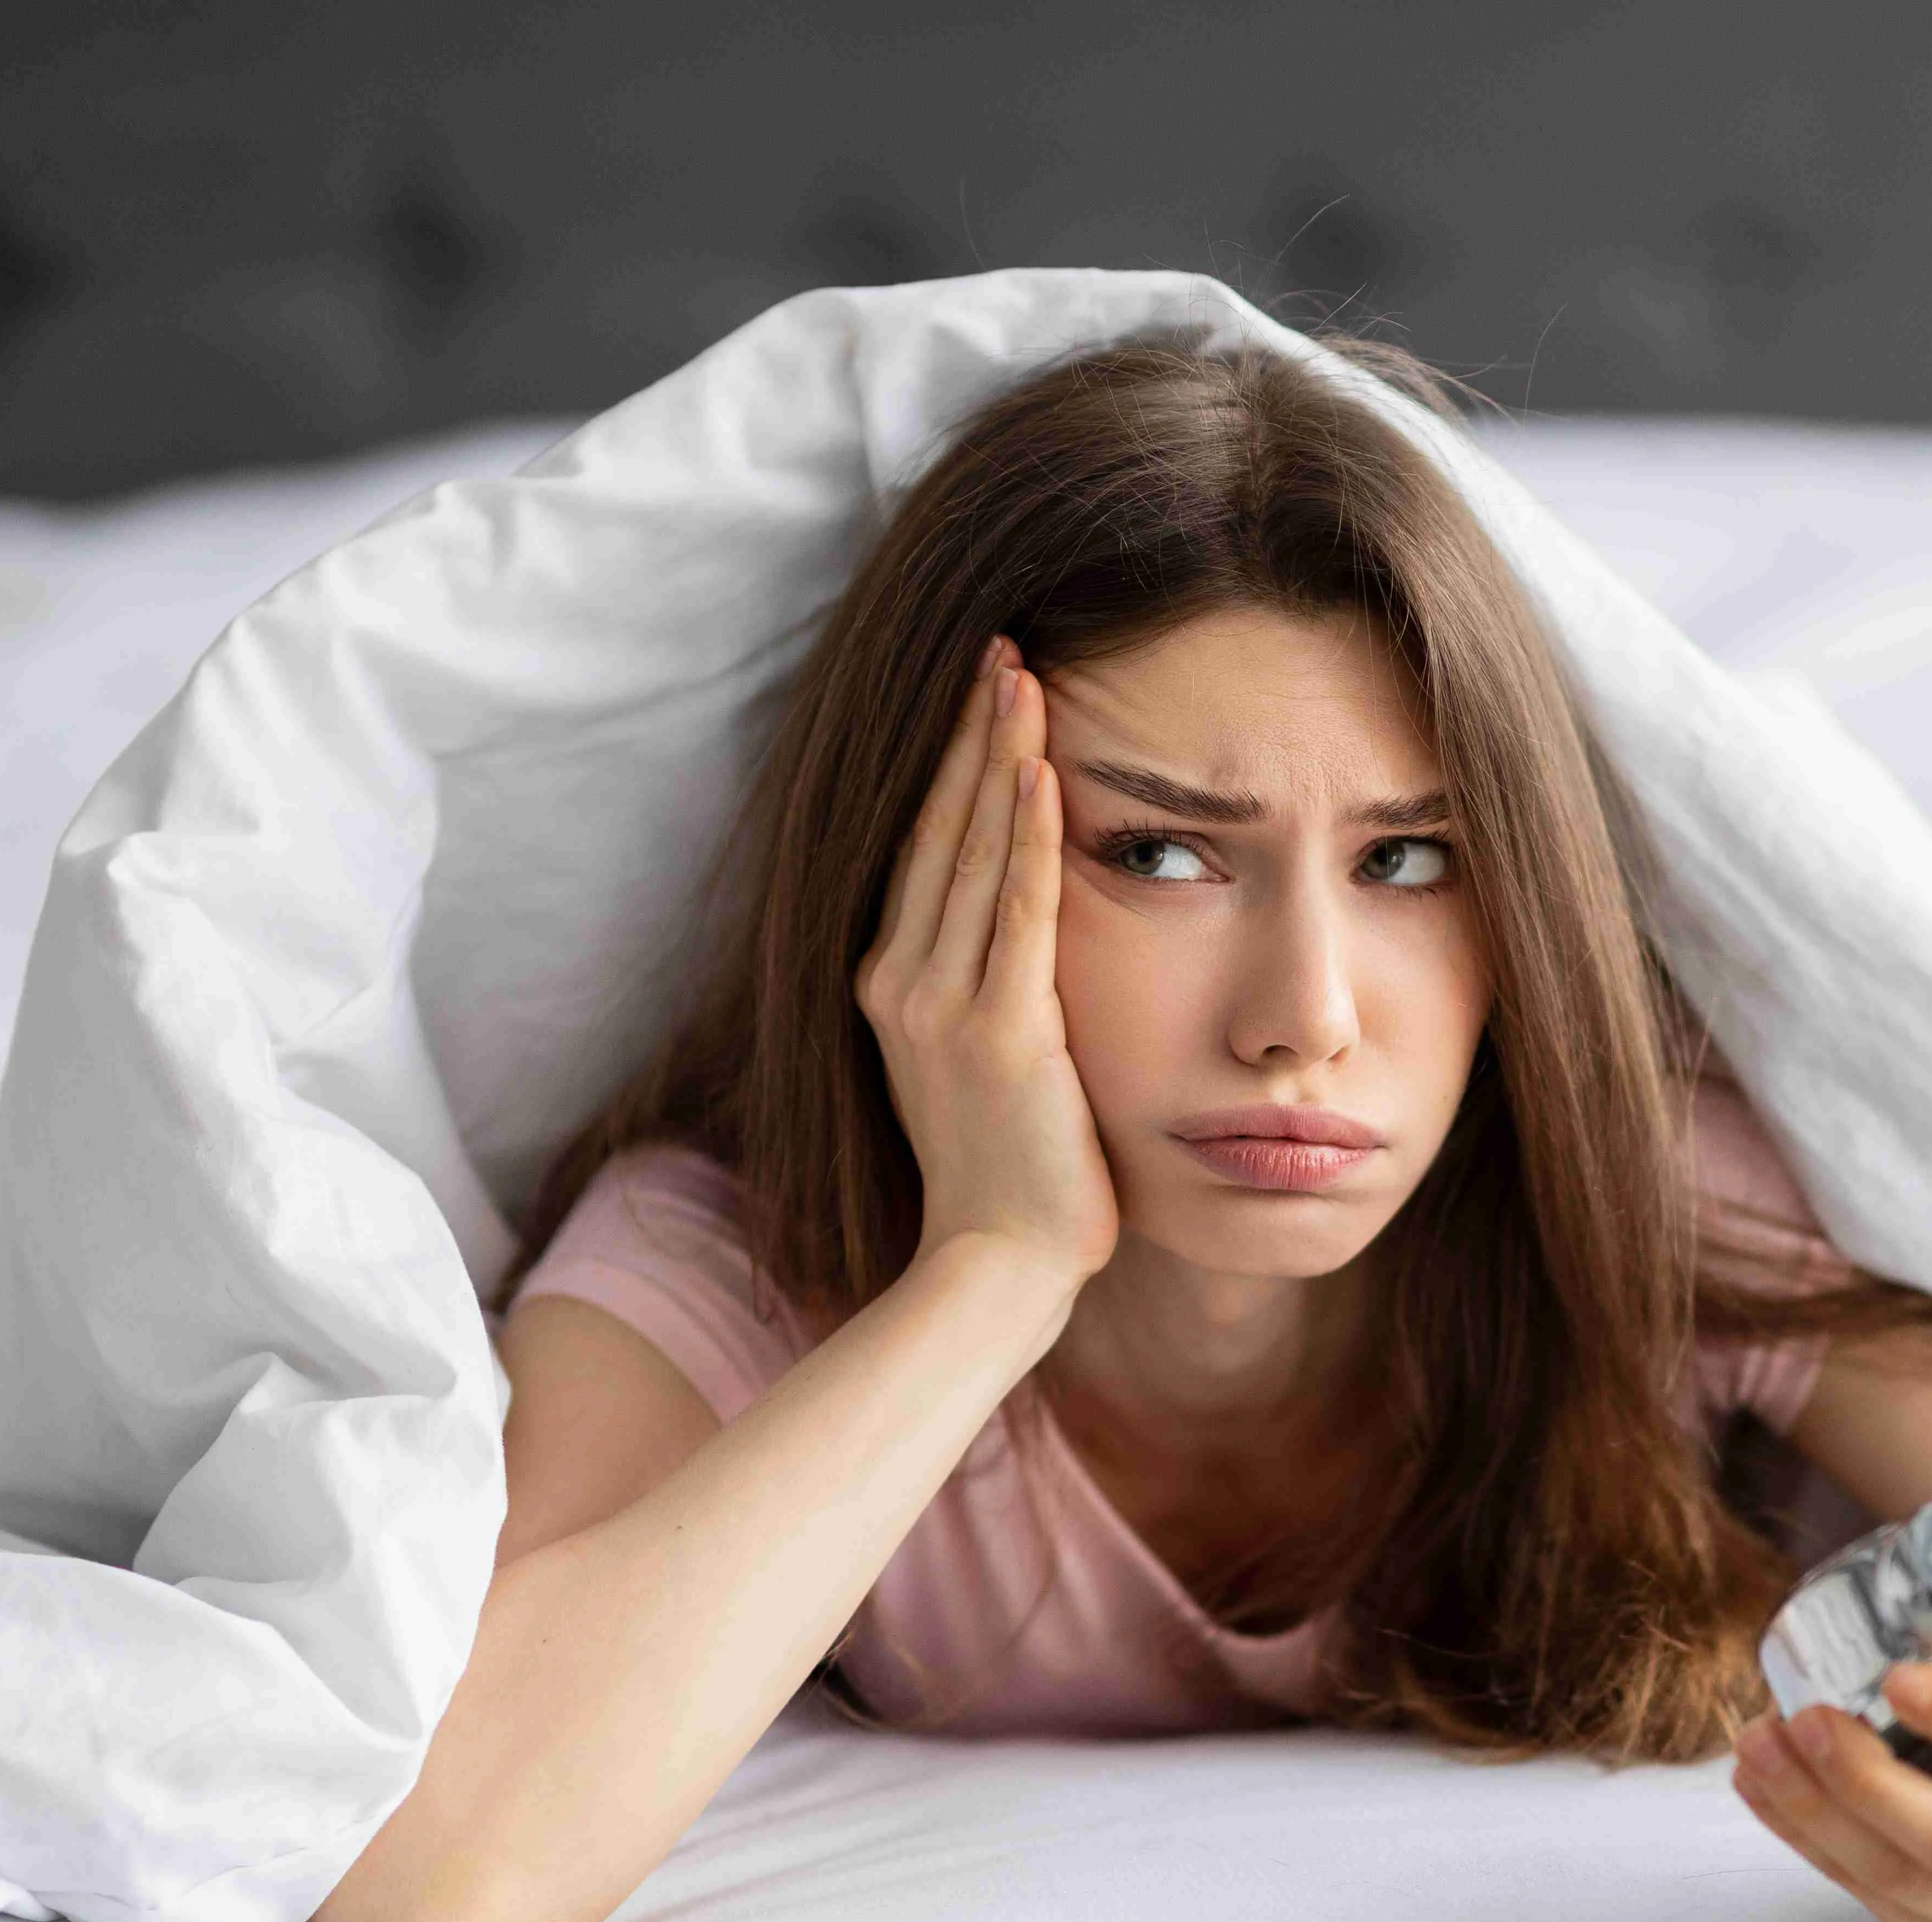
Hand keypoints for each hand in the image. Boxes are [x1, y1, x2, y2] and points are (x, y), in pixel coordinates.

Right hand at [852, 637, 1121, 1287]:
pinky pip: (1016, 914)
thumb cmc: (1008, 1170)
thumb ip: (985, 985)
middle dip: (971, 733)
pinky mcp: (1001, 1035)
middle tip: (1002, 647)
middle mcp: (900, 984)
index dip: (949, 764)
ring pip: (972, 855)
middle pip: (937, 831)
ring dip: (999, 758)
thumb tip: (1021, 921)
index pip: (921, 849)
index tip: (981, 691)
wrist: (997, 1263)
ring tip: (1022, 677)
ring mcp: (943, 1008)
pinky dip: (1027, 839)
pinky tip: (1041, 771)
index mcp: (890, 986)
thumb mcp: (975, 1061)